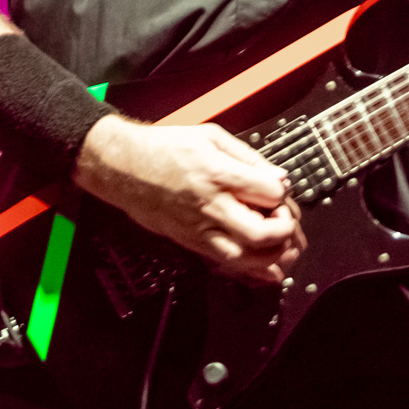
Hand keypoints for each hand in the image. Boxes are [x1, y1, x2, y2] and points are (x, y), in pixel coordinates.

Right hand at [73, 116, 305, 285]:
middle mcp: (211, 206)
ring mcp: (200, 229)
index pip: (269, 193)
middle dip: (285, 230)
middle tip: (285, 218)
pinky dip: (253, 272)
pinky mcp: (191, 243)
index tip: (281, 189)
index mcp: (218, 174)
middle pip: (262, 233)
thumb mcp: (211, 136)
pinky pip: (227, 265)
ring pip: (246, 258)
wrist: (123, 167)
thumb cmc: (163, 148)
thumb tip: (277, 176)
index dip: (283, 193)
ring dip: (273, 256)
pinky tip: (269, 269)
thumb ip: (248, 157)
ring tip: (282, 243)